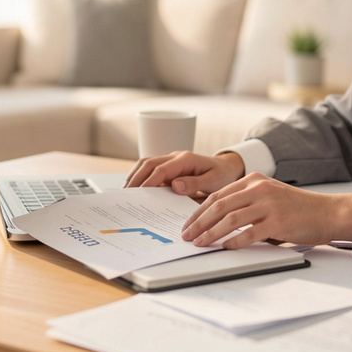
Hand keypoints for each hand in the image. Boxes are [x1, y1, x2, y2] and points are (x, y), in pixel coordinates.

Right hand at [123, 151, 244, 196]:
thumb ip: (195, 183)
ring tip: (126, 192)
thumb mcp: (214, 182)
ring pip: (146, 163)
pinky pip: (151, 169)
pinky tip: (135, 189)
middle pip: (148, 163)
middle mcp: (175, 157)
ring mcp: (171, 160)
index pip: (161, 169)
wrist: (226, 168)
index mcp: (186, 159)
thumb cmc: (221, 175)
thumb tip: (175, 185)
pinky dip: (140, 176)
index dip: (149, 181)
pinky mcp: (169, 166)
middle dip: (135, 178)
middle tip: (125, 194)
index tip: (139, 194)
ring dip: (135, 175)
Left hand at [181, 173, 351, 248]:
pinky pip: (250, 233)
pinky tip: (225, 248)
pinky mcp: (278, 221)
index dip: (199, 211)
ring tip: (200, 244)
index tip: (188, 224)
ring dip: (211, 233)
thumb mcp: (268, 195)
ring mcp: (268, 204)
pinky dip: (234, 242)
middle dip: (199, 223)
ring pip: (230, 219)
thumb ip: (245, 202)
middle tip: (187, 236)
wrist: (327, 212)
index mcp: (253, 180)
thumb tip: (216, 220)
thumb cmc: (296, 208)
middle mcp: (258, 189)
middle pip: (219, 206)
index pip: (217, 195)